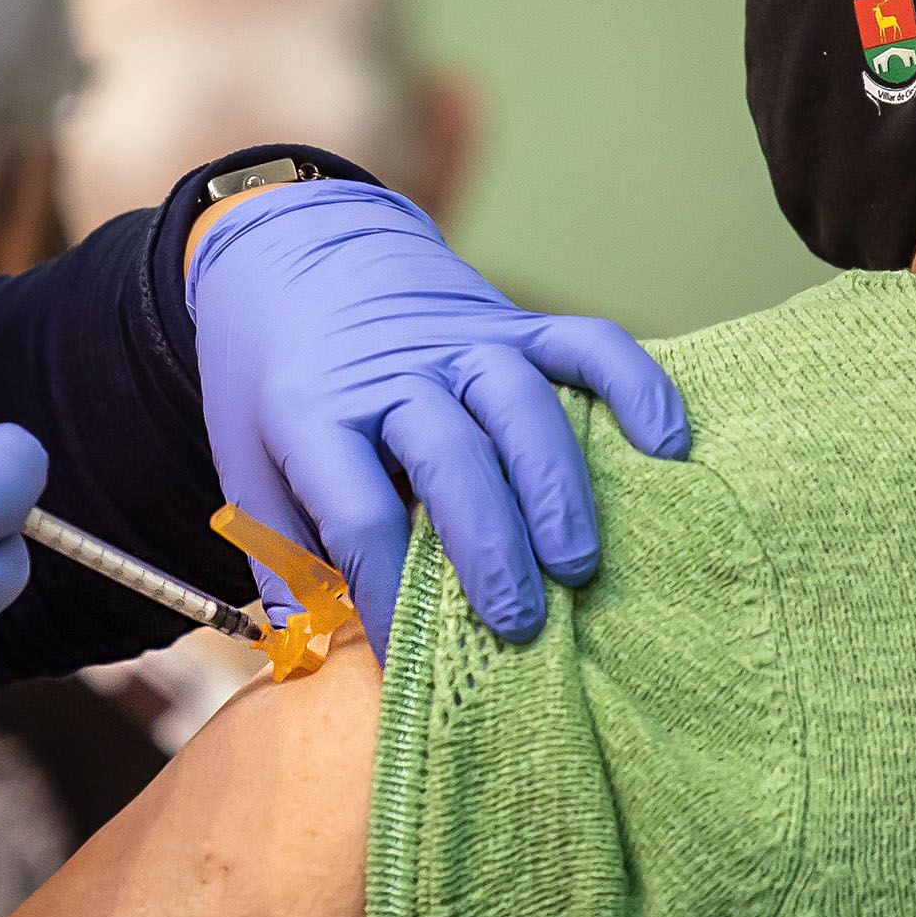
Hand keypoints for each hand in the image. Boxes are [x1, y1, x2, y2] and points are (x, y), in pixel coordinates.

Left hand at [188, 180, 686, 651]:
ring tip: (578, 564)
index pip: (357, 510)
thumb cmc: (278, 389)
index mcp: (312, 413)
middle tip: (516, 622)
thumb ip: (282, 557)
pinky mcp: (515, 320)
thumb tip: (307, 658)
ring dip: (555, 487)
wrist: (297, 256)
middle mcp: (394, 372)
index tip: (407, 660)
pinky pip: (586, 343)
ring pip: (520, 404)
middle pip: (449, 455)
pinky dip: (634, 386)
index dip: (382, 588)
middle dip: (487, 544)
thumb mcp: (249, 466)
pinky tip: (667, 446)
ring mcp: (462, 341)